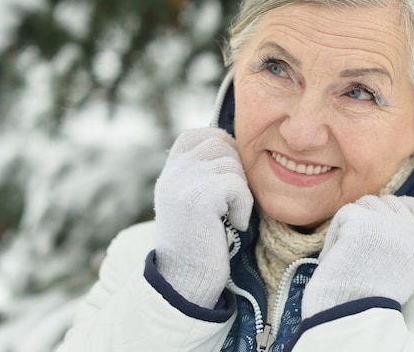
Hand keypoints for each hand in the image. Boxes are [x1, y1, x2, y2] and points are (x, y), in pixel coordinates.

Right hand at [154, 128, 252, 307]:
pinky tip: (235, 224)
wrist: (186, 278)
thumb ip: (203, 173)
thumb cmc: (200, 242)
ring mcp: (183, 183)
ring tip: (233, 213)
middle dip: (237, 168)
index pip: (196, 135)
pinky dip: (244, 205)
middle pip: (219, 143)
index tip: (229, 175)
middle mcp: (173, 173)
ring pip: (231, 163)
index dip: (220, 146)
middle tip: (235, 198)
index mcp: (170, 172)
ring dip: (241, 189)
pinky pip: (237, 184)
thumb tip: (233, 147)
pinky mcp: (199, 197)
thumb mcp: (192, 199)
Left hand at [302, 195, 413, 317]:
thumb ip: (407, 240)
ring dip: (354, 220)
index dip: (404, 207)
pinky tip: (339, 252)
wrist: (355, 310)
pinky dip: (337, 231)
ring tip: (350, 250)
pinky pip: (345, 213)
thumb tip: (394, 215)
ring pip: (366, 203)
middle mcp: (411, 229)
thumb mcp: (407, 267)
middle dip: (372, 215)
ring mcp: (387, 222)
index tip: (388, 218)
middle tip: (361, 243)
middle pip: (389, 202)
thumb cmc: (374, 294)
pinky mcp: (363, 220)